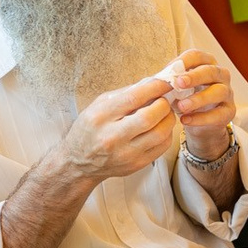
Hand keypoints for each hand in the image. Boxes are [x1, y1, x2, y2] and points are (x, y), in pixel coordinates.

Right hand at [61, 72, 178, 183]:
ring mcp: (126, 154)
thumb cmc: (89, 130)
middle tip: (163, 100)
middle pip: (149, 117)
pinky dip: (167, 133)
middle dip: (163, 105)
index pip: (133, 98)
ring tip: (164, 113)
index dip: (154, 88)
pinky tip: (161, 127)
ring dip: (168, 119)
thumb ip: (124, 94)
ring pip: (160, 134)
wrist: (78, 162)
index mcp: (100, 117)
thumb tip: (151, 83)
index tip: (164, 83)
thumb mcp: (98, 105)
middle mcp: (112, 137)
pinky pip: (162, 147)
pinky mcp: (137, 164)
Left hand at [162, 53, 238, 161]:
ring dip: (199, 98)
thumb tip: (158, 80)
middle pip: (211, 71)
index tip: (169, 71)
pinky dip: (201, 118)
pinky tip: (185, 120)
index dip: (183, 62)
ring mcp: (227, 93)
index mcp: (206, 64)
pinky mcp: (229, 111)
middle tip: (178, 83)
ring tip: (181, 106)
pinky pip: (218, 114)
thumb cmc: (186, 98)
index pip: (197, 56)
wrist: (199, 123)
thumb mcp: (177, 88)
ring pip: (218, 92)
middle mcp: (221, 76)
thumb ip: (170, 82)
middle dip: (194, 76)